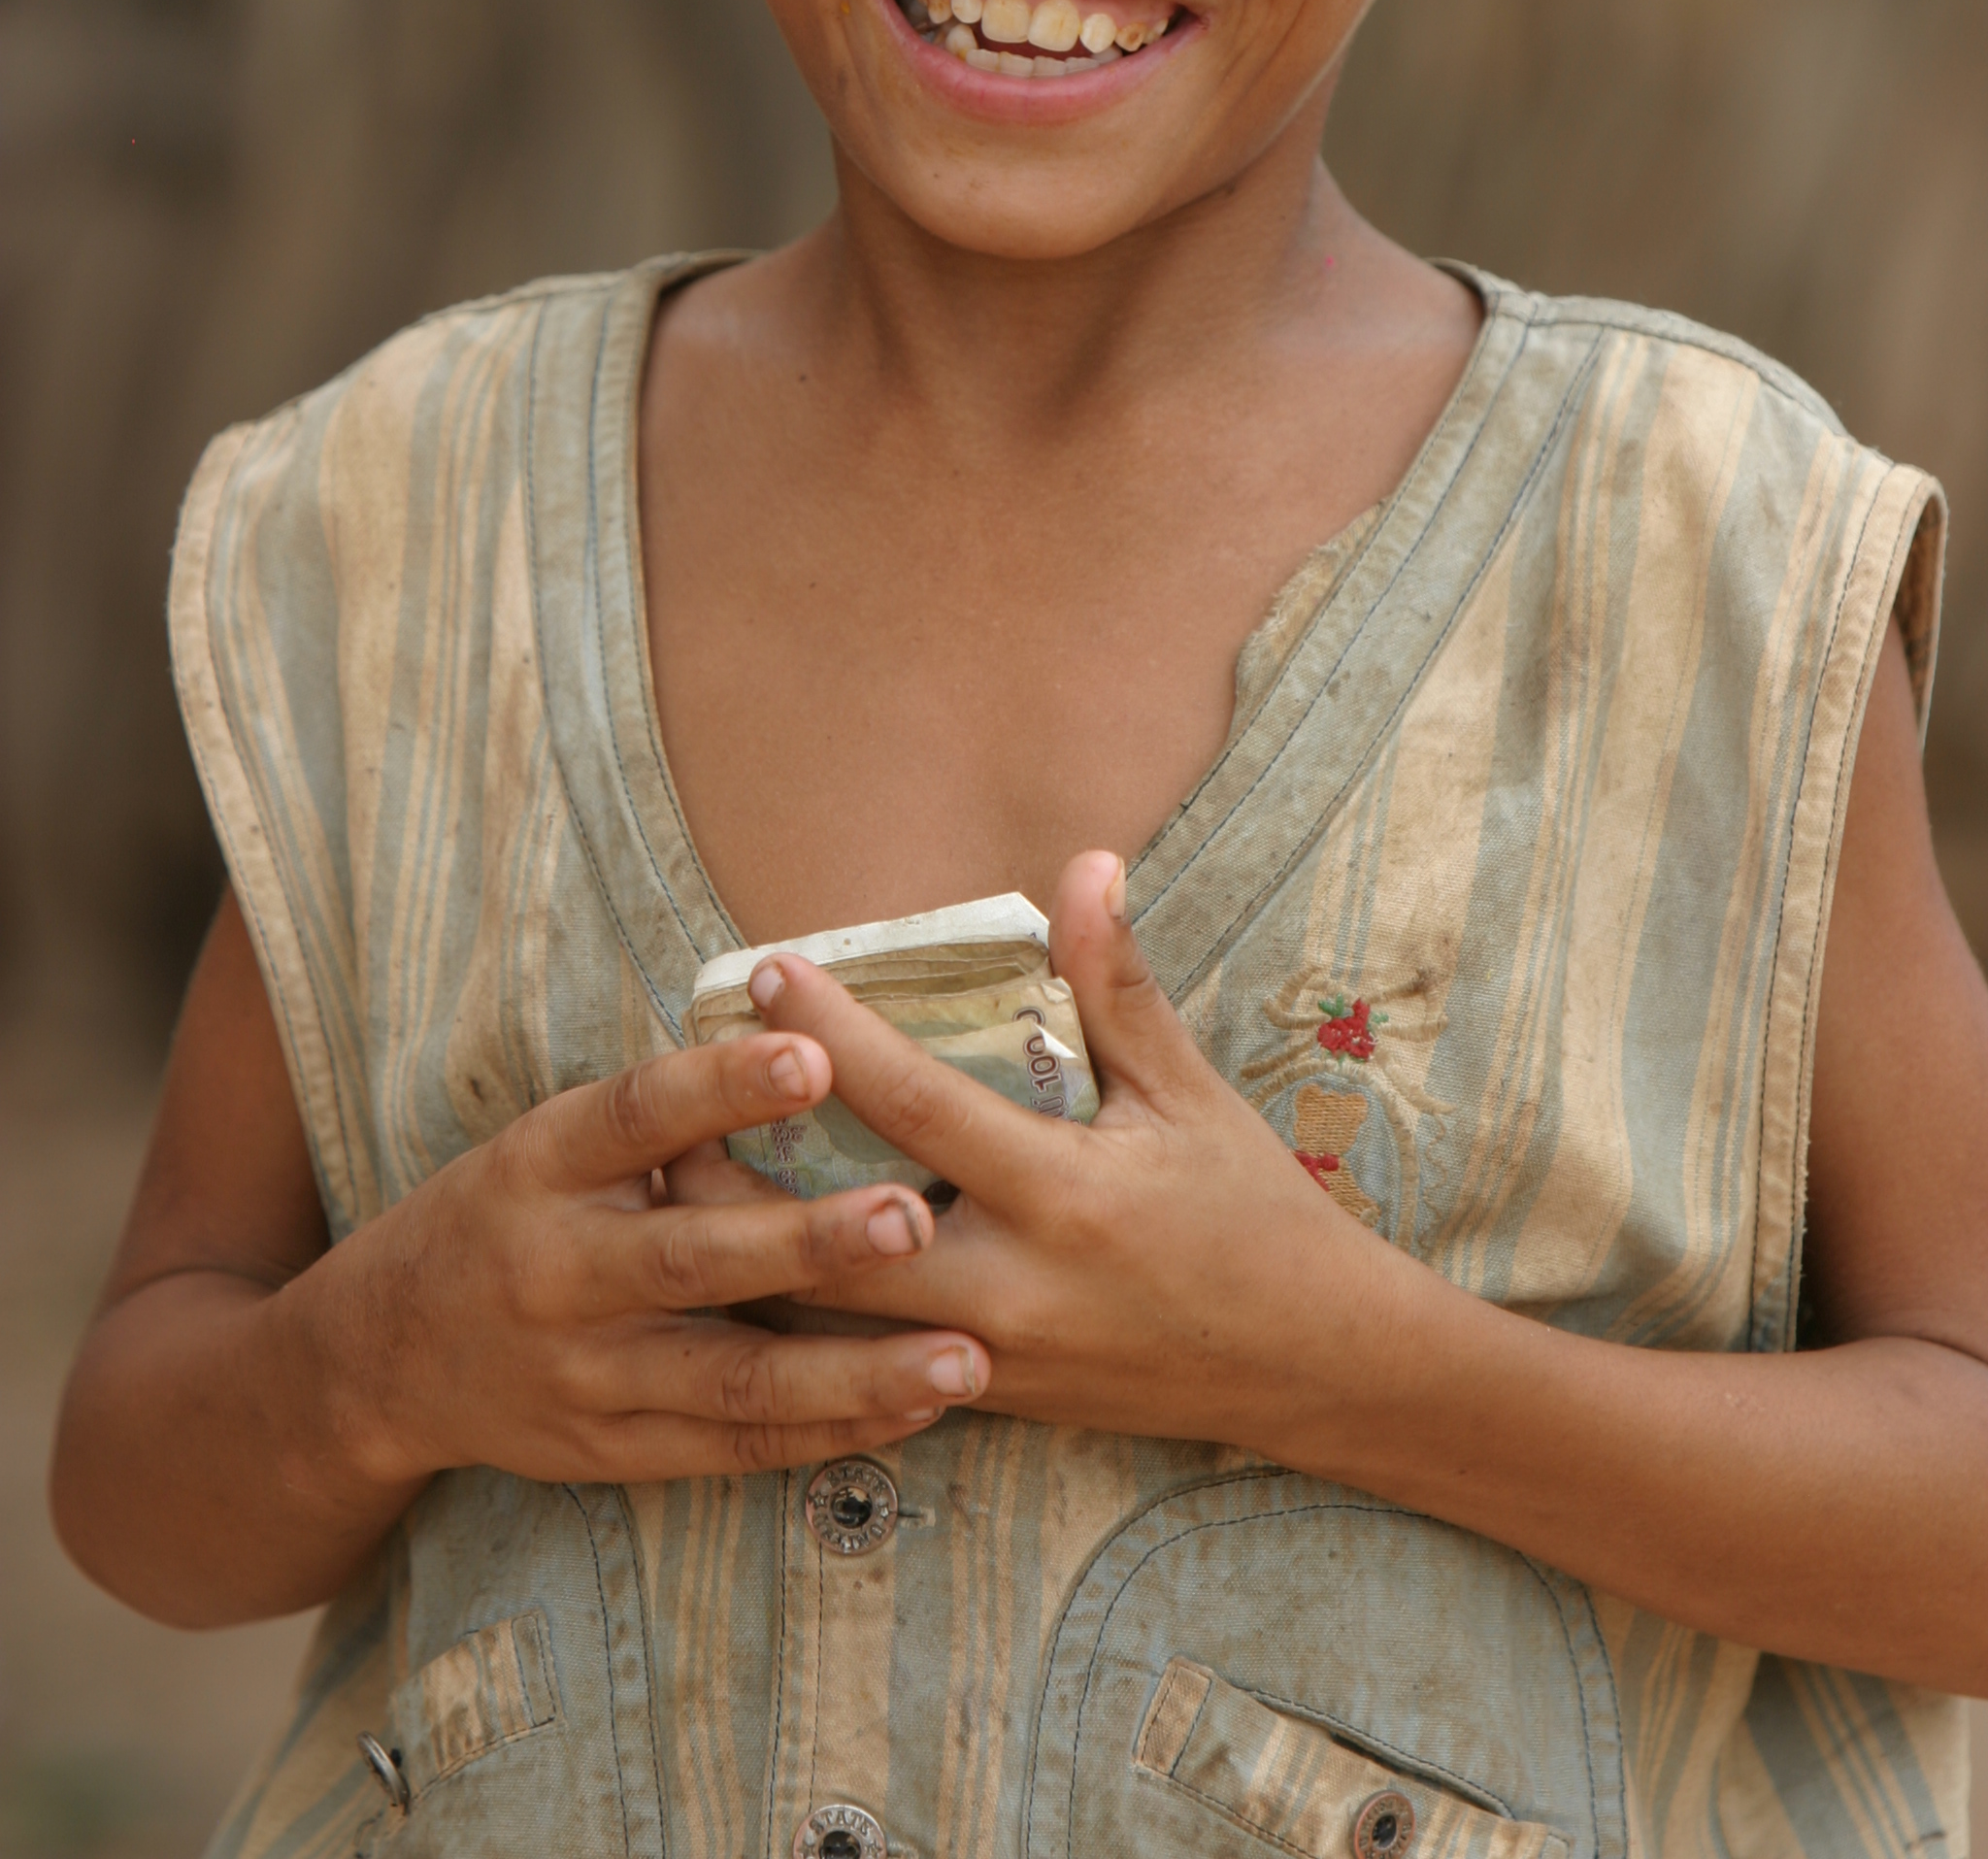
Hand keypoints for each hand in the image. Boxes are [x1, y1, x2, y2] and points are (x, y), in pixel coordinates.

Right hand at [309, 1031, 990, 1486]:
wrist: (380, 1359)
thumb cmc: (506, 1212)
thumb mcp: (549, 1140)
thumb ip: (660, 1113)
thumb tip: (807, 1038)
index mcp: (544, 1165)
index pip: (637, 1112)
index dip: (724, 1084)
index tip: (815, 1052)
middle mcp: (561, 1273)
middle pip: (696, 1259)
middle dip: (809, 1243)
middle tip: (912, 1216)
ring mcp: (588, 1376)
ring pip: (737, 1379)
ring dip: (856, 1372)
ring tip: (962, 1357)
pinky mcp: (615, 1452)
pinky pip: (738, 1448)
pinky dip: (833, 1433)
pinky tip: (917, 1410)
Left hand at [708, 851, 1405, 1453]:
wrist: (1308, 1367)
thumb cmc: (1252, 1211)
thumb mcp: (1189, 1093)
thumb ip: (1118, 985)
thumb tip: (1085, 865)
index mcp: (1064, 1195)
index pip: (917, 1105)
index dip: (834, 1034)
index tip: (767, 969)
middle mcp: (1012, 1288)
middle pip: (831, 1238)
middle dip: (740, 1175)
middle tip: (664, 1102)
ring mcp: (989, 1359)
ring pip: (828, 1321)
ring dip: (748, 1254)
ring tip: (673, 1183)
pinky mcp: (981, 1400)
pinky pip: (862, 1362)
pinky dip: (799, 1313)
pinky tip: (741, 1265)